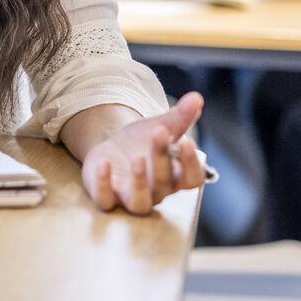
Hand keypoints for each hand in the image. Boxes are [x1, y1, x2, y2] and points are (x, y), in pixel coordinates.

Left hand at [82, 92, 206, 214]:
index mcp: (174, 177)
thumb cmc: (142, 143)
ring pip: (139, 203)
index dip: (191, 164)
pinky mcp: (106, 196)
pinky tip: (104, 163)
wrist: (112, 151)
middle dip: (161, 158)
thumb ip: (179, 118)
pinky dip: (103, 184)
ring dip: (139, 183)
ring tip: (138, 158)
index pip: (191, 179)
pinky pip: (105, 200)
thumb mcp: (159, 127)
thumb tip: (197, 97)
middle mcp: (156, 192)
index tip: (187, 141)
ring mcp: (130, 197)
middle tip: (159, 132)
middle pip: (164, 183)